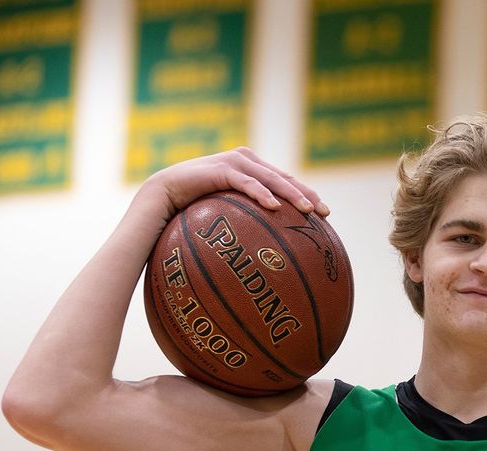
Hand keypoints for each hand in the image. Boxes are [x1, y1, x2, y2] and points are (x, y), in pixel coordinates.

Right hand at [137, 147, 329, 229]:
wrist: (161, 196)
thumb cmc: (191, 211)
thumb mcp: (224, 216)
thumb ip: (245, 223)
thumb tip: (265, 253)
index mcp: (250, 169)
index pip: (285, 182)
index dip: (306, 196)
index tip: (325, 216)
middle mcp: (245, 161)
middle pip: (284, 178)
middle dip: (306, 195)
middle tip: (324, 213)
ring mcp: (233, 162)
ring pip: (270, 178)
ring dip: (290, 193)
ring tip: (306, 209)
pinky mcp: (219, 169)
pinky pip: (245, 183)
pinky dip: (261, 193)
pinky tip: (274, 207)